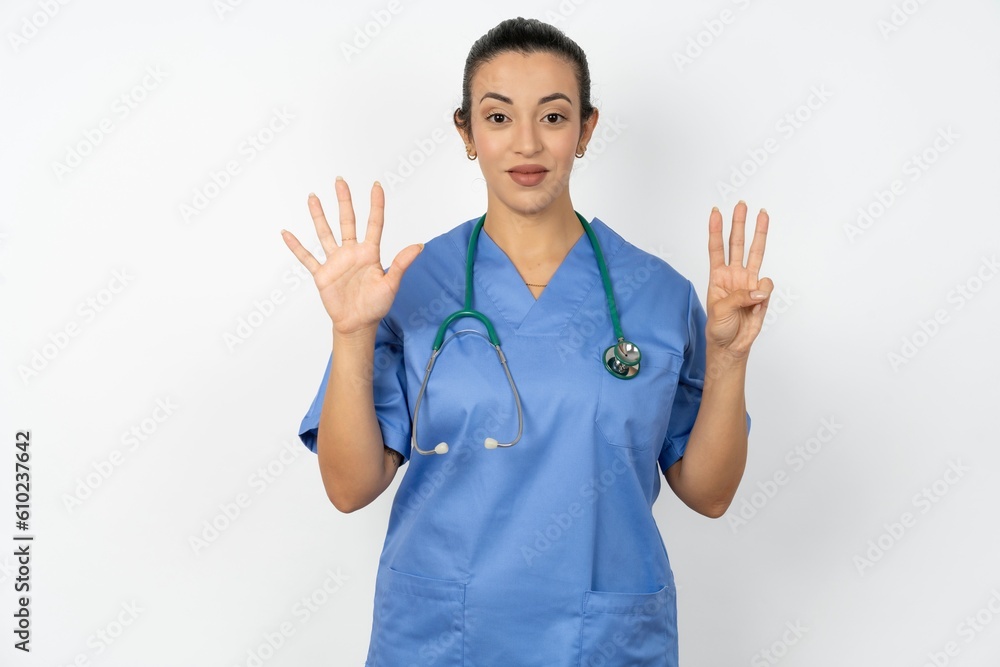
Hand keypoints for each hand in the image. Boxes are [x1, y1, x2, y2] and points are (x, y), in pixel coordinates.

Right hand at [280, 177, 422, 336]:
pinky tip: (286, 234)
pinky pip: (307, 258)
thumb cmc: (376, 306)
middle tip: (340, 181)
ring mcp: (335, 262)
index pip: (374, 224)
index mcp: (369, 253)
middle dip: (344, 201)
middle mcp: (351, 253)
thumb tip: (419, 246)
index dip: (375, 205)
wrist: (357, 324)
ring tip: (313, 197)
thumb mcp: (391, 284)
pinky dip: (296, 247)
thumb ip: (401, 264)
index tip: (376, 186)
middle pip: (347, 221)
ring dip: (319, 216)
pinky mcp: (322, 274)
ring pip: (325, 233)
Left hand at [705, 201, 772, 360]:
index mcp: (718, 276)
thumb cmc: (719, 327)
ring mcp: (749, 282)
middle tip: (742, 204)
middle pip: (737, 244)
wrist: (732, 345)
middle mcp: (734, 275)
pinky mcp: (762, 294)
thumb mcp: (721, 310)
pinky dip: (764, 292)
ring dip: (759, 233)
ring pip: (756, 253)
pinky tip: (757, 303)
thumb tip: (760, 290)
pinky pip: (767, 285)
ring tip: (763, 214)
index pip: (716, 249)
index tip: (715, 212)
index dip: (715, 230)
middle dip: (739, 223)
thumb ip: (739, 297)